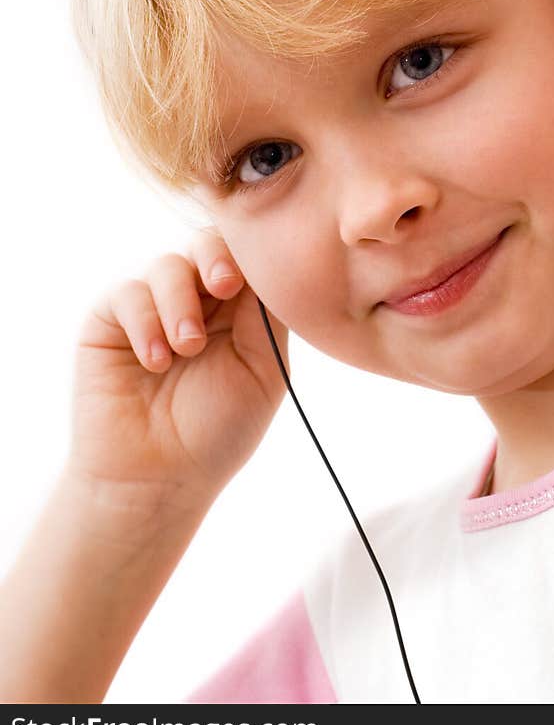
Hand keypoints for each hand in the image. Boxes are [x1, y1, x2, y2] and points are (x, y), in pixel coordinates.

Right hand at [70, 227, 289, 508]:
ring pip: (168, 265)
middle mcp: (196, 300)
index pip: (247, 260)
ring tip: (188, 349)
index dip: (253, 257)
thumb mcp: (263, 372)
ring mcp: (152, 307)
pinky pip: (128, 293)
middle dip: (217, 258)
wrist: (157, 479)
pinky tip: (155, 361)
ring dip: (181, 304)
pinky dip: (146, 322)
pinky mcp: (110, 320)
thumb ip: (268, 317)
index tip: (255, 276)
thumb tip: (272, 264)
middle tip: (223, 287)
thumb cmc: (217, 431)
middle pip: (207, 245)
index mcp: (239, 309)